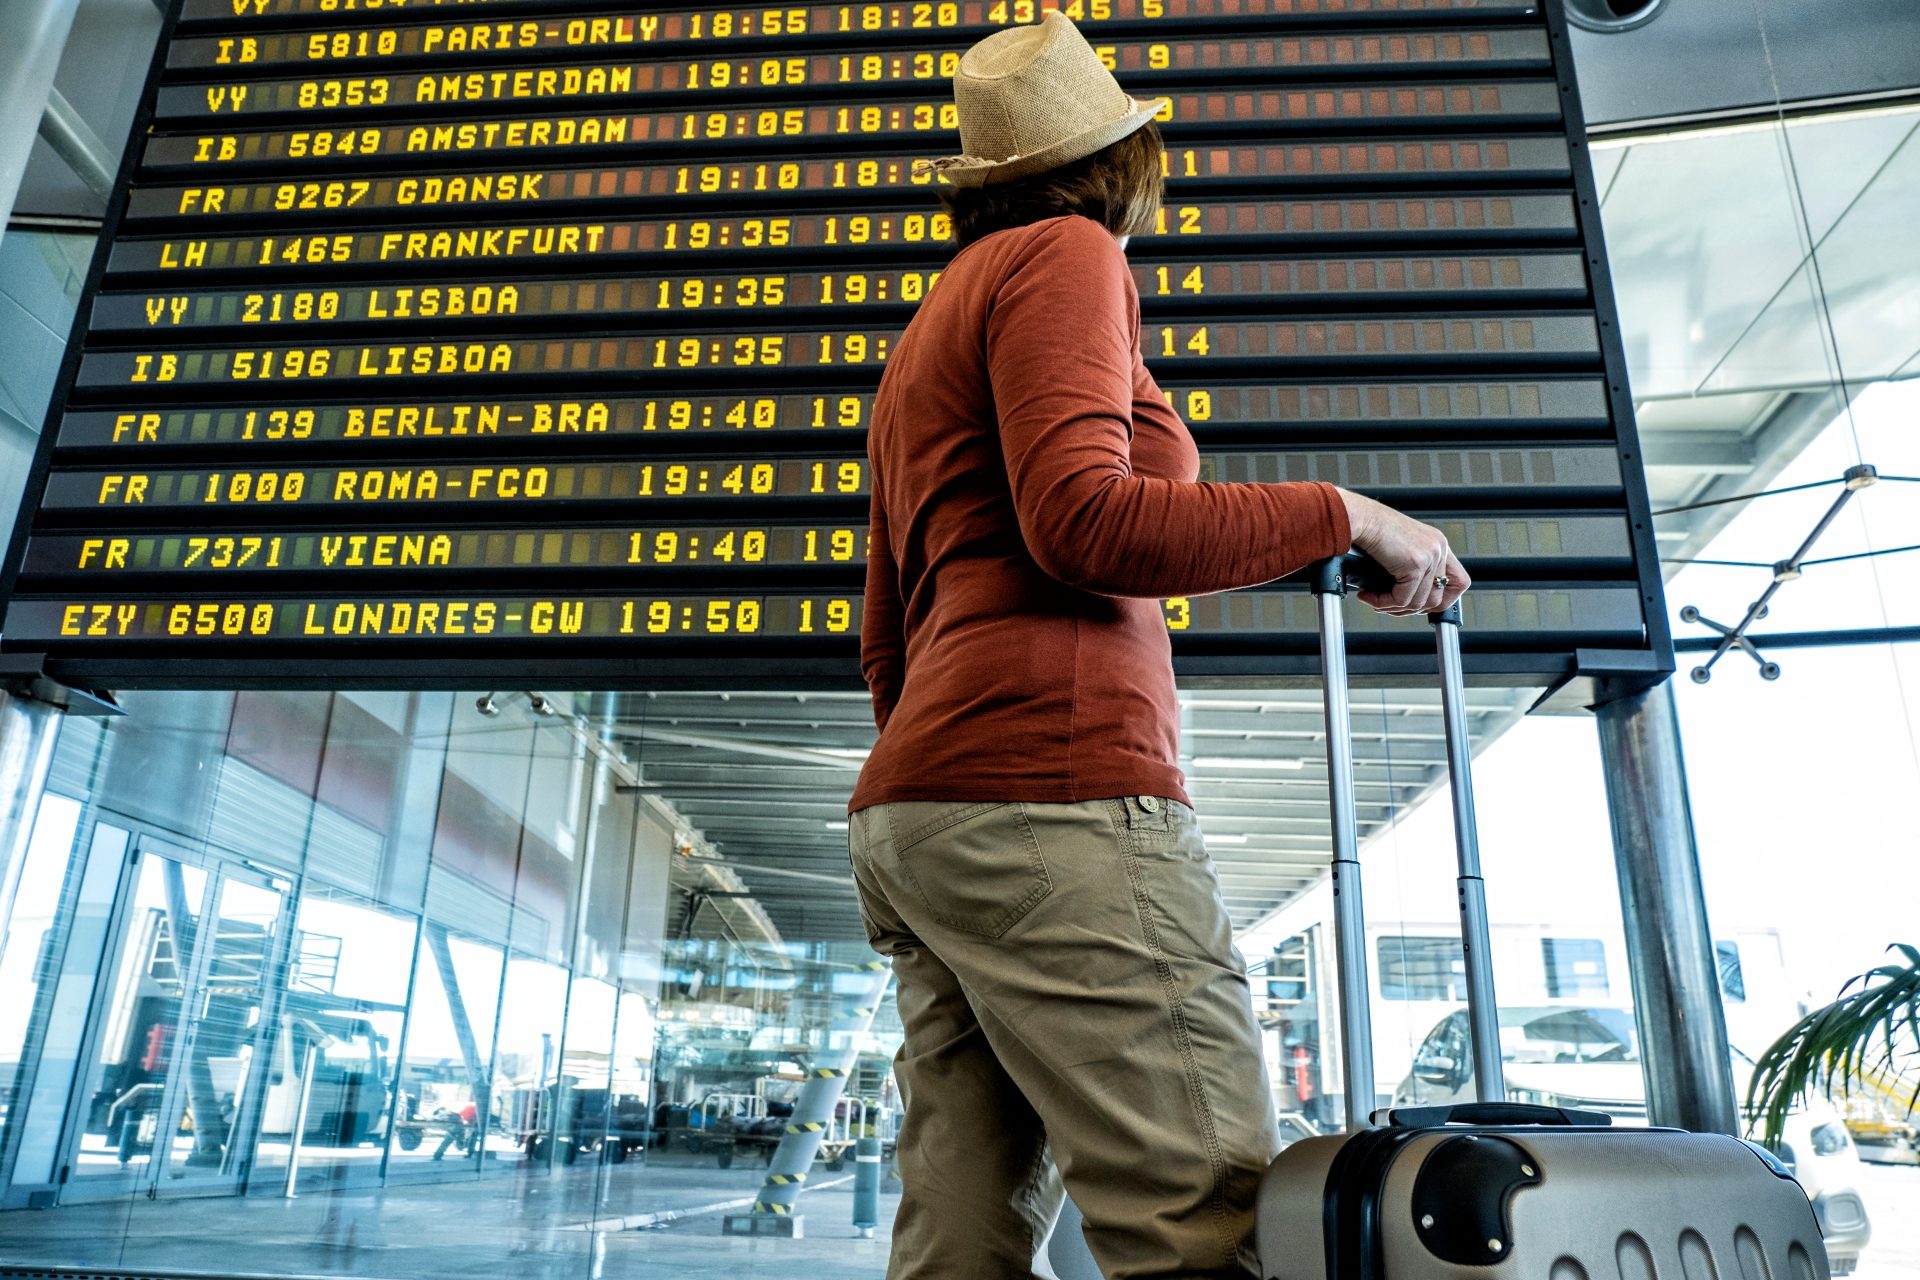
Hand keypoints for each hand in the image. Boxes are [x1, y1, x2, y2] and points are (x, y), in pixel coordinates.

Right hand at [1337, 490, 1469, 615]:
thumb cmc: (1372, 529)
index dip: (1444, 600)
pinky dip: (1383, 602)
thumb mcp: (1401, 548)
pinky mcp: (1415, 565)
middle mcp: (1438, 549)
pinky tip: (1370, 596)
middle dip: (1411, 609)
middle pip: (1437, 598)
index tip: (1423, 606)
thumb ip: (1413, 568)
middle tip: (1390, 606)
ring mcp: (1430, 557)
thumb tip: (1409, 597)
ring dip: (1393, 608)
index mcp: (1438, 544)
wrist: (1361, 518)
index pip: (1459, 582)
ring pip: (1418, 603)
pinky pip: (1402, 599)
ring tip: (1375, 601)